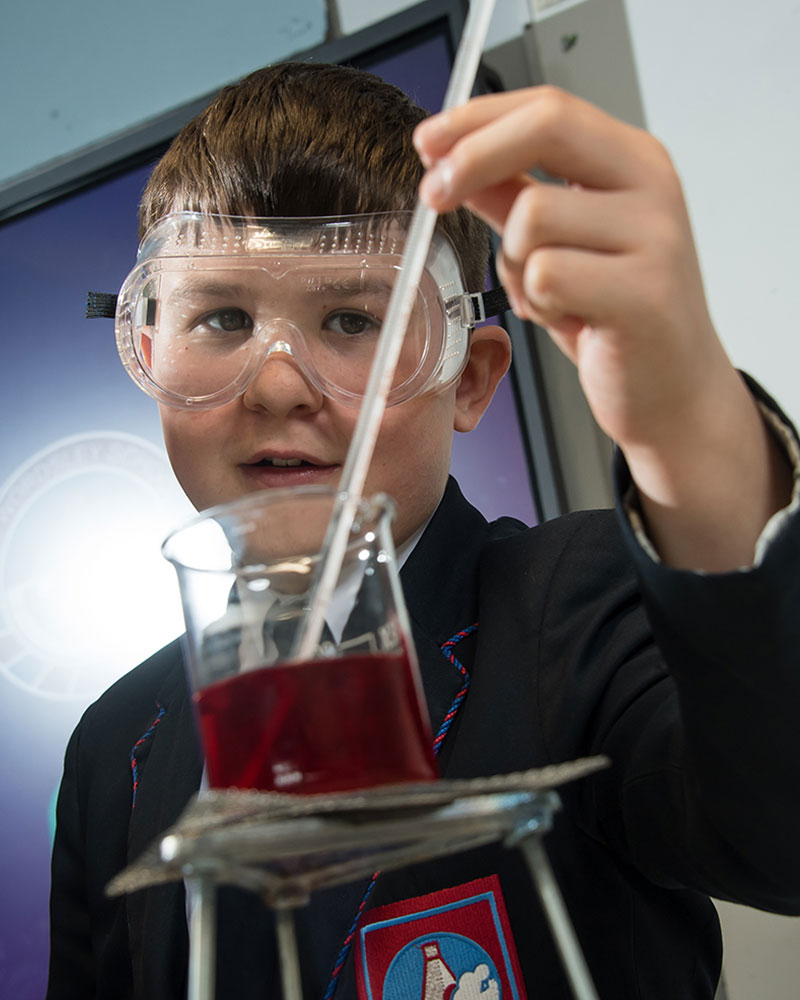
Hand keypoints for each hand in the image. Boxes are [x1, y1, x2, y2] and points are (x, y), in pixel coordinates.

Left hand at [415, 88, 790, 569]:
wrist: (675, 392)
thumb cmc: (616, 318)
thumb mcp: (561, 246)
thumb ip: (512, 199)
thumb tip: (453, 165)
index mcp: (633, 163)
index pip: (548, 107)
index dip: (478, 119)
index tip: (427, 142)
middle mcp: (651, 187)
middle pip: (547, 128)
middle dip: (472, 158)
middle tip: (433, 196)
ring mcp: (655, 237)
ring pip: (532, 218)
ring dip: (516, 265)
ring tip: (549, 299)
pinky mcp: (643, 293)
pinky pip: (546, 277)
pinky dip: (538, 305)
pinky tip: (569, 322)